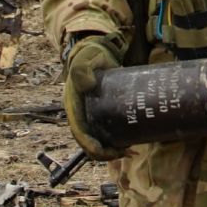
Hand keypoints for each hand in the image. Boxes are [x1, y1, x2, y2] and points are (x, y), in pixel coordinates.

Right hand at [62, 31, 127, 158]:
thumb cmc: (90, 56)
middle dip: (107, 153)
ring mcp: (92, 117)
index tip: (106, 151)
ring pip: (100, 142)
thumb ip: (82, 69)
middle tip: (128, 151)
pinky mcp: (104, 114)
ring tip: (133, 149)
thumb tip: (87, 85)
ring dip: (113, 151)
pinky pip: (108, 134)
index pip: (80, 135)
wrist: (98, 52)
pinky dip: (118, 142)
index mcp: (74, 108)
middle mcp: (82, 116)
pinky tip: (132, 141)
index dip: (91, 147)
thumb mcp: (85, 60)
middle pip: (90, 144)